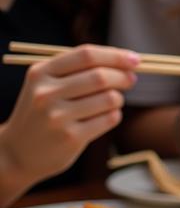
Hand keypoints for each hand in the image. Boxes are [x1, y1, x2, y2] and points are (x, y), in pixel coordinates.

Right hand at [0, 45, 139, 190]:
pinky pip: (109, 119)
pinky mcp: (71, 137)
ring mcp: (57, 116)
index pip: (86, 55)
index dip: (116, 55)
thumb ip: (79, 69)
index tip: (135, 59)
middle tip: (131, 80)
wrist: (17, 153)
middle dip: (123, 77)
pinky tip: (105, 117)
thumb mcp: (48, 84)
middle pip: (101, 76)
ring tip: (112, 101)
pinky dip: (114, 115)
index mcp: (41, 73)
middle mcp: (46, 93)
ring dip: (119, 98)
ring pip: (109, 98)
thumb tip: (128, 61)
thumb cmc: (43, 112)